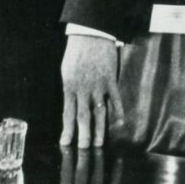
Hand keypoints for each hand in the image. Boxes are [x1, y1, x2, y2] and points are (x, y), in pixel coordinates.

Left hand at [59, 34, 122, 148]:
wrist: (90, 33)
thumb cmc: (76, 51)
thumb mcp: (66, 70)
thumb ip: (70, 89)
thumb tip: (71, 106)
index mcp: (69, 86)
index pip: (67, 113)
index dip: (67, 130)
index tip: (66, 143)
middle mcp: (83, 88)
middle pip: (83, 116)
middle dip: (84, 135)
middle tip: (85, 150)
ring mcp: (98, 85)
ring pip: (99, 112)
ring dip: (99, 129)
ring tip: (99, 143)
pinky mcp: (110, 79)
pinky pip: (115, 99)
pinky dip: (118, 112)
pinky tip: (119, 124)